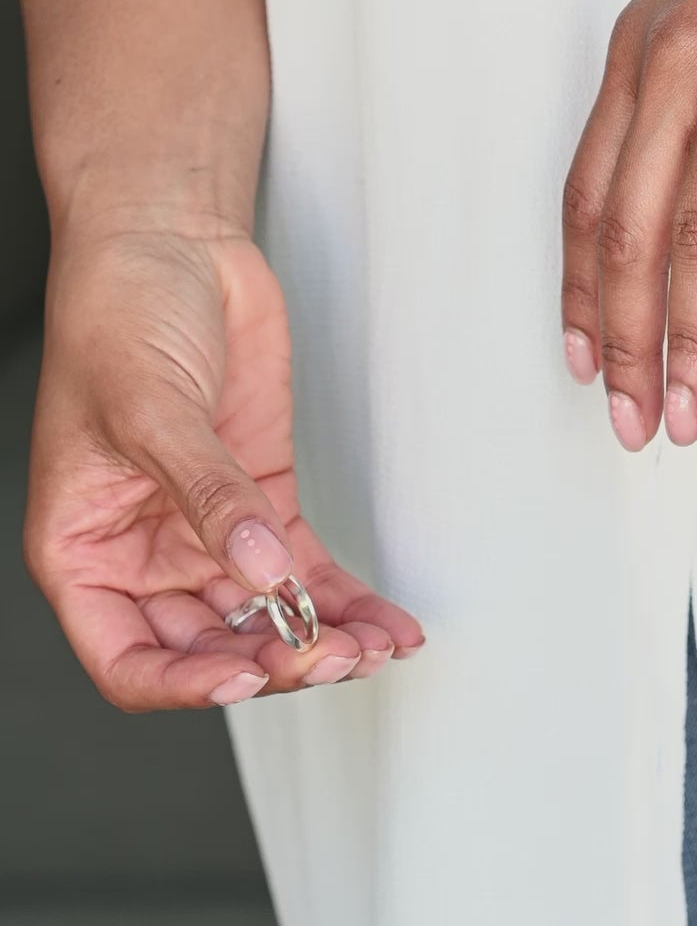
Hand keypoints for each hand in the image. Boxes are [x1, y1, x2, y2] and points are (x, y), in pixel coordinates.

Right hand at [24, 214, 423, 708]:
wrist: (170, 240)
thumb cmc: (116, 314)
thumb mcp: (151, 410)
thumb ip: (208, 496)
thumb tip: (261, 572)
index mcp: (84, 551)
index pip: (130, 659)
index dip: (189, 685)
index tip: (252, 676)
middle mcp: (143, 552)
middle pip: (209, 647)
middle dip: (273, 661)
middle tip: (333, 657)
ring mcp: (209, 529)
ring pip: (264, 618)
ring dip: (319, 642)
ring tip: (373, 650)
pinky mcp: (262, 499)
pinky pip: (304, 572)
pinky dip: (344, 601)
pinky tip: (385, 623)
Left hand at [560, 0, 696, 449]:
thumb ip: (690, 83)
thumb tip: (686, 170)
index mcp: (641, 49)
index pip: (588, 195)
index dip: (581, 291)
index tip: (584, 361)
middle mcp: (677, 60)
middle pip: (632, 229)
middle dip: (625, 340)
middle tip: (635, 419)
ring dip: (696, 333)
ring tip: (696, 407)